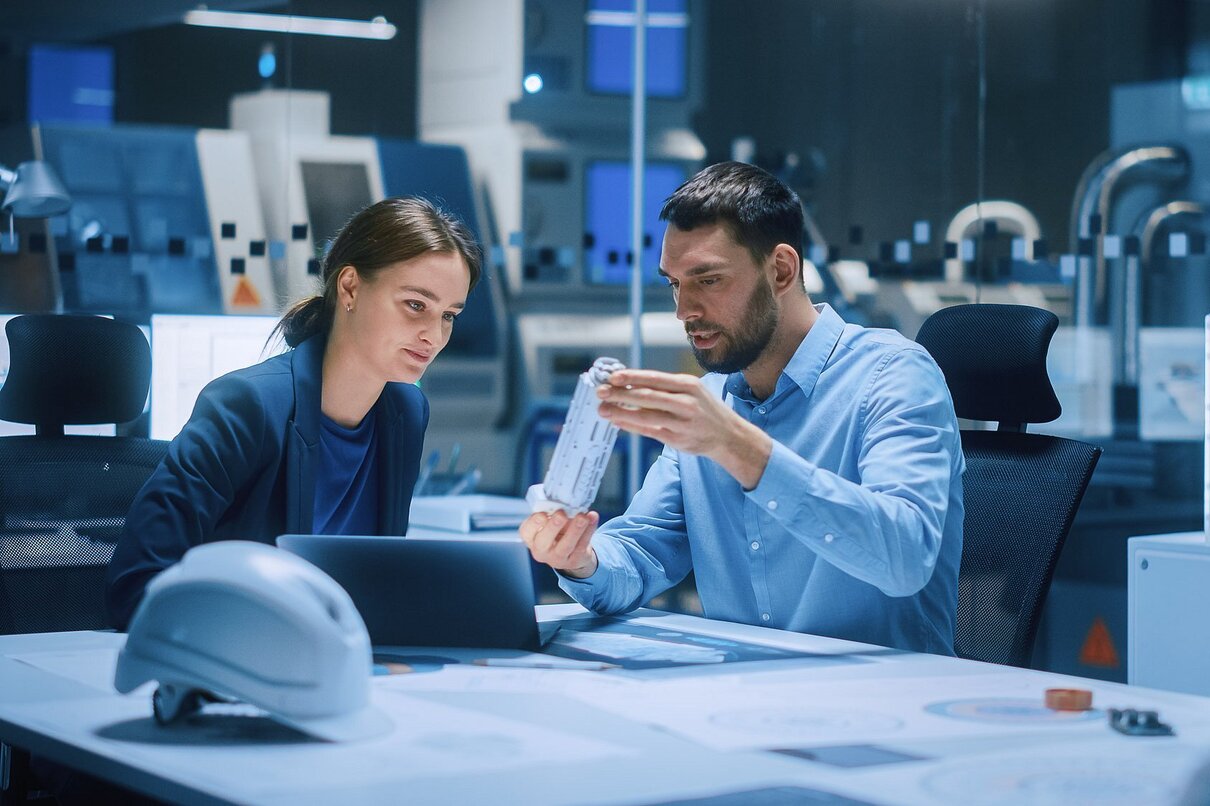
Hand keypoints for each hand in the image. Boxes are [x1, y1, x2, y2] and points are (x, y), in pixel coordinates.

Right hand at [519, 510, 598, 578]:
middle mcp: (541, 550)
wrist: (571, 553)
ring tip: (583, 517)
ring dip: (575, 529)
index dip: (534, 523)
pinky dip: (589, 530)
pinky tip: (592, 518)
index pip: (526, 531)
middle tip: (561, 514)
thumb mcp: (550, 522)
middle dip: (553, 526)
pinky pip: (582, 545)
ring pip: (566, 545)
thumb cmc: (557, 531)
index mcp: (531, 537)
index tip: (543, 514)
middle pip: (544, 541)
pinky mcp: (574, 560)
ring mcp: (557, 558)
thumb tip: (565, 500)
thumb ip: (553, 512)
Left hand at [597, 369, 772, 488]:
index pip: (655, 379)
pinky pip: (650, 431)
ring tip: (603, 409)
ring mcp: (682, 423)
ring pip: (647, 416)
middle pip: (648, 397)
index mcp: (689, 385)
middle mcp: (687, 403)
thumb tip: (630, 383)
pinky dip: (632, 426)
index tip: (612, 377)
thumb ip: (665, 387)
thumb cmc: (705, 409)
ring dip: (622, 412)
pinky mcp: (678, 439)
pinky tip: (618, 422)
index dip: (632, 377)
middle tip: (601, 392)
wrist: (729, 436)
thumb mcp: (692, 390)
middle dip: (621, 394)